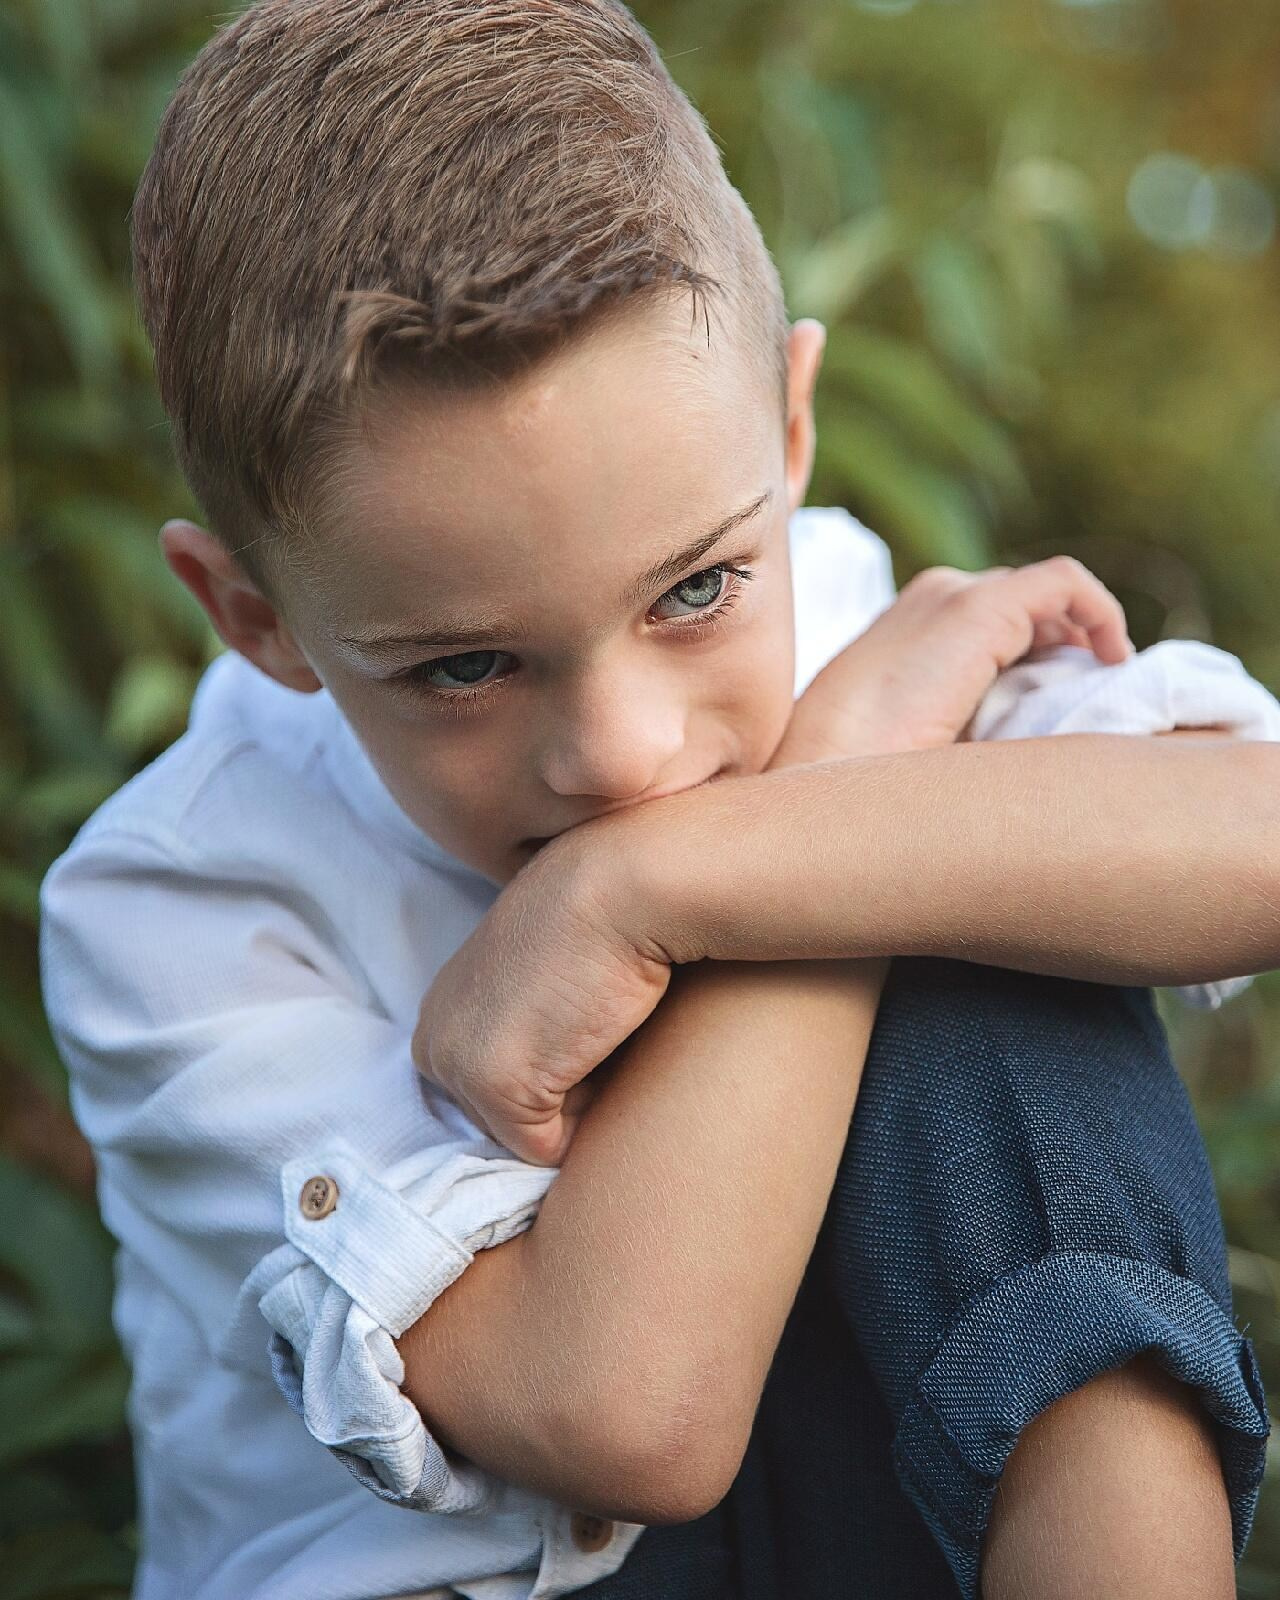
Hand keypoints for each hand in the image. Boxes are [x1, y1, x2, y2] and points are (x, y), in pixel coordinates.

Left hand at [412, 828, 669, 1166]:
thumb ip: (527, 1022)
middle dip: (555, 1094)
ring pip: (525, 1136)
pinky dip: (585, 1119)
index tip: (575, 1013)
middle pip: (504, 1123)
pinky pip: (547, 1148)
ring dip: (570, 1104)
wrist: (624, 887)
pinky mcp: (495, 1086)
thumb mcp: (541, 973)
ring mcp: (458, 1066)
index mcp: (441, 1012)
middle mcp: (432, 1040)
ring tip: (590, 1026)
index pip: (492, 1095)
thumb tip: (556, 1074)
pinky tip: (596, 1044)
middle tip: (586, 1019)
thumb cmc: (603, 919)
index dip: (551, 1070)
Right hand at [773, 555, 1132, 764]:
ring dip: (1086, 631)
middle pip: (1024, 603)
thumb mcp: (922, 741)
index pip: (995, 618)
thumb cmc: (865, 782)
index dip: (1044, 651)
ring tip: (1107, 680)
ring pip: (1045, 593)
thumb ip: (967, 718)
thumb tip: (1029, 733)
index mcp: (908, 629)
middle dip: (1067, 642)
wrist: (822, 777)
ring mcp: (951, 596)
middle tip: (1093, 693)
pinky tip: (1115, 660)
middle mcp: (931, 599)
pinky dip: (1101, 611)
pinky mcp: (977, 609)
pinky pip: (1065, 584)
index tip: (1066, 697)